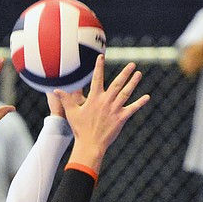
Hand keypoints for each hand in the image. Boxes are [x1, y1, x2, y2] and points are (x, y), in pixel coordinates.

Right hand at [58, 56, 149, 171]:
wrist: (90, 144)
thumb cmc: (80, 129)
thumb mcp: (71, 112)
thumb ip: (65, 99)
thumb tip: (55, 90)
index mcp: (94, 98)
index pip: (97, 78)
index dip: (99, 67)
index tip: (101, 57)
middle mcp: (106, 101)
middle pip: (117, 84)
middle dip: (125, 73)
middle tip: (132, 64)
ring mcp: (115, 109)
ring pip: (126, 93)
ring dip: (133, 83)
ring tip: (139, 74)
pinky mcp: (121, 118)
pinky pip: (132, 109)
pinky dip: (140, 103)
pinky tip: (147, 97)